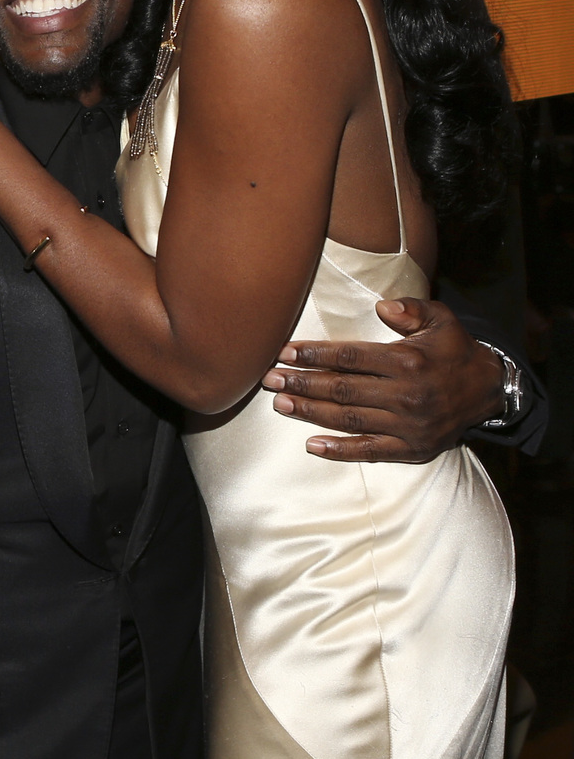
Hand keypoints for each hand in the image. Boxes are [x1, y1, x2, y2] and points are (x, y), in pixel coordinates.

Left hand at [263, 297, 504, 461]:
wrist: (489, 390)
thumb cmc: (454, 349)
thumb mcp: (441, 319)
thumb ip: (411, 309)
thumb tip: (381, 307)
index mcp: (408, 361)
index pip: (350, 357)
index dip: (314, 355)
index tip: (284, 353)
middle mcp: (407, 395)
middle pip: (343, 390)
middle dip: (302, 384)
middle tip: (269, 380)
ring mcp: (409, 426)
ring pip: (350, 420)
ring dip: (311, 413)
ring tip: (280, 404)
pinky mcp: (413, 449)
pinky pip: (370, 452)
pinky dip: (340, 451)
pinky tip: (311, 446)